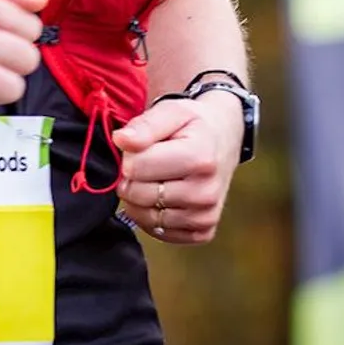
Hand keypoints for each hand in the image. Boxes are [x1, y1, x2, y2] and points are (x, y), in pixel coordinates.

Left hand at [110, 94, 242, 244]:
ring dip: (139, 199)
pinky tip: (161, 197)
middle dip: (132, 178)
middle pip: (140, 194)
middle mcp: (207, 191)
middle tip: (144, 163)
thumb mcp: (171, 111)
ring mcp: (206, 214)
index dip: (129, 156)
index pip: (137, 168)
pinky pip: (160, 233)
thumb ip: (145, 125)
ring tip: (153, 178)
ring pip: (147, 217)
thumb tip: (121, 140)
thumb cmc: (193, 125)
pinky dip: (152, 217)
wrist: (222, 140)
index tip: (139, 147)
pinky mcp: (203, 231)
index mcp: (200, 157)